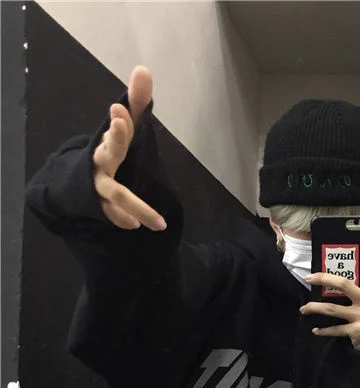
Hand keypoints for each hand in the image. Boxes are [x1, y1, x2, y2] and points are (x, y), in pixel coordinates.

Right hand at [92, 65, 165, 230]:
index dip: (120, 125)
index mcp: (109, 143)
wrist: (82, 180)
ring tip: (158, 223)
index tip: (120, 113)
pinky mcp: (100, 205)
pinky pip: (110, 214)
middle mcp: (101, 163)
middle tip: (124, 135)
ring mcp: (99, 185)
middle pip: (110, 154)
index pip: (116, 132)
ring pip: (116, 195)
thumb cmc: (112, 150)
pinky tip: (135, 226)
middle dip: (117, 145)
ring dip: (137, 208)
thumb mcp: (125, 129)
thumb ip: (137, 104)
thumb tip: (144, 70)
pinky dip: (123, 220)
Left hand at [300, 231, 359, 350]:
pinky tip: (316, 330)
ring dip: (315, 308)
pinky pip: (335, 329)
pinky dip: (323, 330)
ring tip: (304, 309)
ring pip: (333, 309)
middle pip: (344, 284)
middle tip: (309, 277)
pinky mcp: (356, 331)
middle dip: (324, 278)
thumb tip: (340, 285)